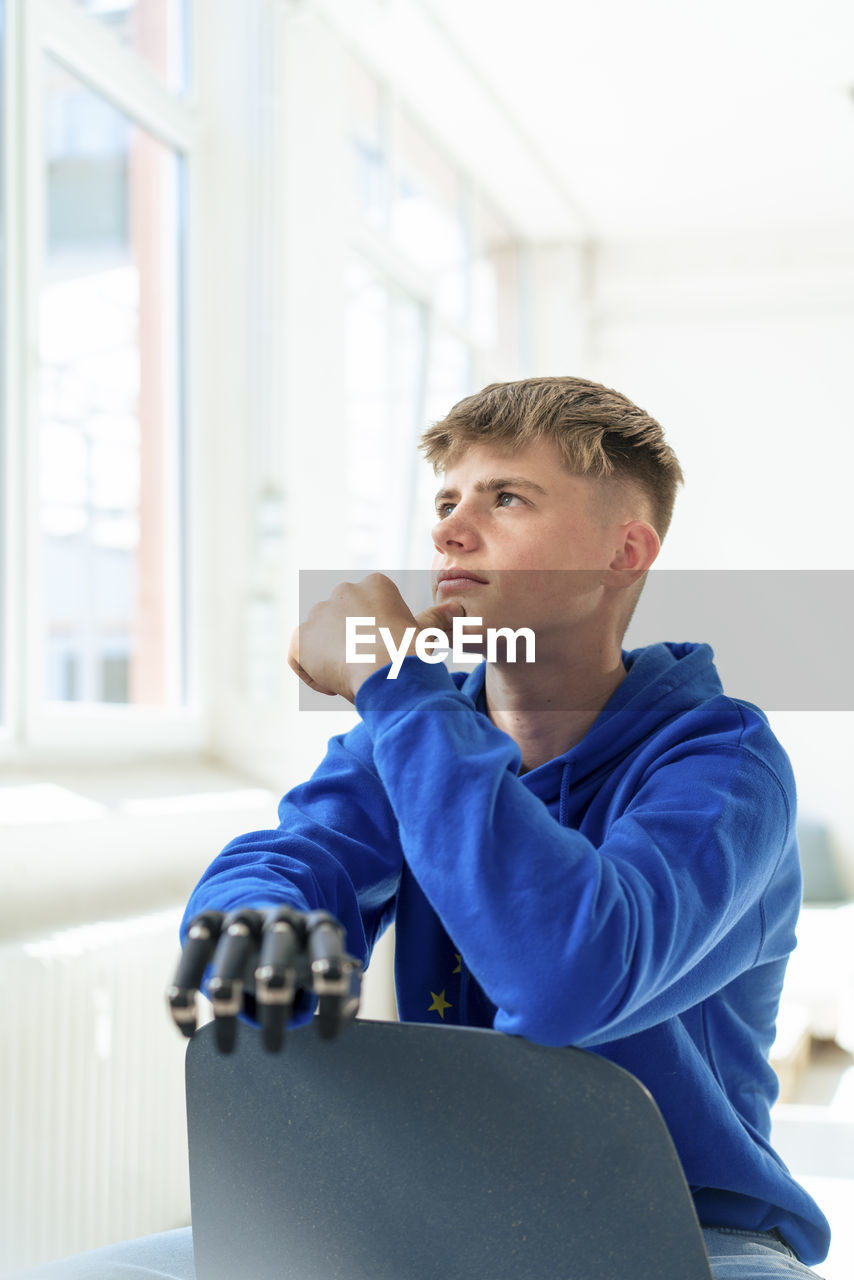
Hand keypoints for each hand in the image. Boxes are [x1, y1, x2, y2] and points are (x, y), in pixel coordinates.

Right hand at [167, 907, 361, 1052]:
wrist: (261, 919)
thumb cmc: (301, 958)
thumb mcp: (325, 965)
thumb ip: (344, 984)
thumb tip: (348, 1009)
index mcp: (315, 926)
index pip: (328, 947)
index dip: (329, 984)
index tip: (327, 1034)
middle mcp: (277, 917)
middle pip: (278, 943)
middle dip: (275, 985)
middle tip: (273, 1043)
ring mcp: (240, 917)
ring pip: (231, 948)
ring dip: (227, 994)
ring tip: (227, 1047)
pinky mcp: (205, 922)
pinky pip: (190, 954)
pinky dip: (184, 992)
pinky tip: (187, 1031)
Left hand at [287, 572, 463, 701]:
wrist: (388, 670)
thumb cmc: (413, 650)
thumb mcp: (426, 632)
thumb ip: (435, 619)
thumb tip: (456, 609)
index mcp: (375, 584)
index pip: (367, 610)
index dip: (374, 636)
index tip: (384, 655)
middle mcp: (343, 591)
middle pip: (342, 622)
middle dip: (350, 644)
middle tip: (367, 669)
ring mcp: (319, 614)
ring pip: (319, 639)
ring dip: (330, 659)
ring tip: (351, 680)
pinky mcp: (301, 639)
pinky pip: (298, 657)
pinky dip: (310, 673)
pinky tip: (333, 687)